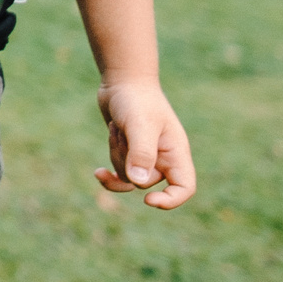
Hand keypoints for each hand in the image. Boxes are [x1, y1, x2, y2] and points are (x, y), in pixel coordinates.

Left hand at [93, 80, 195, 209]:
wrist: (122, 81)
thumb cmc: (136, 99)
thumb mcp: (139, 124)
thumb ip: (141, 152)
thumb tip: (137, 182)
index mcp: (176, 151)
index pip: (184, 187)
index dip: (171, 200)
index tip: (148, 200)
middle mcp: (163, 157)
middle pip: (146, 182)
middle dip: (126, 161)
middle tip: (122, 132)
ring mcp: (145, 157)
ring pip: (128, 177)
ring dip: (116, 155)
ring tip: (116, 127)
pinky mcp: (128, 154)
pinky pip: (119, 174)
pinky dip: (109, 174)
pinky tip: (98, 173)